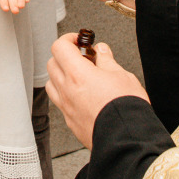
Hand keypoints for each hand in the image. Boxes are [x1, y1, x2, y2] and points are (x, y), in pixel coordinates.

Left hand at [45, 34, 147, 149]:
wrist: (127, 139)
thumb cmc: (126, 108)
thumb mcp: (122, 75)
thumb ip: (107, 60)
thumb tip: (101, 50)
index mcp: (78, 74)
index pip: (60, 47)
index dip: (69, 39)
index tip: (79, 40)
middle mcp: (67, 90)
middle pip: (52, 63)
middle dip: (64, 56)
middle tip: (81, 57)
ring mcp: (66, 107)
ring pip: (51, 84)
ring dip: (61, 75)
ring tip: (80, 76)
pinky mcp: (70, 122)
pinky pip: (60, 102)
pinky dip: (66, 94)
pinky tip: (82, 95)